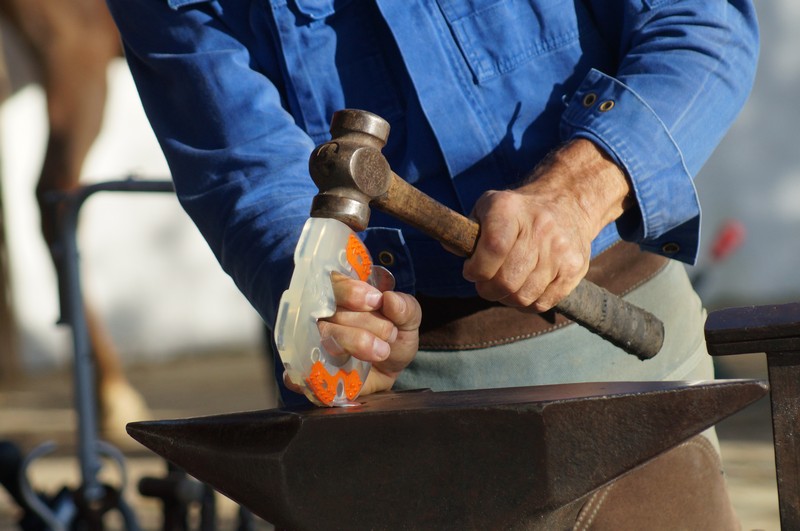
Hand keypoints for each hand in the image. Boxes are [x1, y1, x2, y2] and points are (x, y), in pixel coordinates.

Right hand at [283, 272, 420, 395]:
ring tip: (381, 351)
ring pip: (323, 335)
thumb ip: (405, 308)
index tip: (375, 301)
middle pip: (330, 310)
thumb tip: (390, 299)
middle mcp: (322, 315)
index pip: (333, 282)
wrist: (389, 372)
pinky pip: (299, 372)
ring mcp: (313, 342)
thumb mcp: (408, 321)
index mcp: (342, 294)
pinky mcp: (310, 372)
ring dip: (354, 341)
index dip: (350, 291)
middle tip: (390, 333)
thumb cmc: (393, 339)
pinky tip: (335, 374)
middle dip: (364, 321)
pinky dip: (314, 373)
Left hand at [463, 139, 632, 312]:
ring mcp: (560, 249)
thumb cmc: (516, 212)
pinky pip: (542, 302)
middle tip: (485, 284)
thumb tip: (451, 246)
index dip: (476, 270)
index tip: (471, 271)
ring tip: (505, 286)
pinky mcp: (575, 268)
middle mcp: (539, 227)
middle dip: (487, 289)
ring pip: (523, 296)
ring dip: (506, 298)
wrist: (566, 202)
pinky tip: (523, 288)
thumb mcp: (487, 207)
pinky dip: (527, 304)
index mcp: (509, 209)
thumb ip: (466, 229)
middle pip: (506, 280)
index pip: (493, 249)